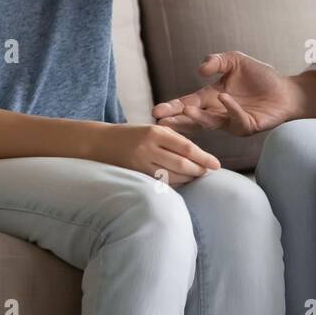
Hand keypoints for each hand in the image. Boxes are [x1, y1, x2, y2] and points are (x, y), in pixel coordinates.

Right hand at [92, 123, 220, 186]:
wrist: (99, 143)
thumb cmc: (130, 135)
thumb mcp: (151, 130)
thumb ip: (171, 140)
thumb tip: (196, 155)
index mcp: (155, 132)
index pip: (186, 147)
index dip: (203, 157)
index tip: (216, 164)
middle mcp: (148, 148)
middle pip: (181, 164)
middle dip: (198, 170)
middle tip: (209, 173)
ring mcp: (140, 163)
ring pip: (172, 176)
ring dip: (188, 178)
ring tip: (197, 177)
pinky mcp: (135, 175)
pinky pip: (160, 182)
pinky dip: (173, 184)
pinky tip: (181, 183)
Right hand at [152, 51, 297, 136]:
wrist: (286, 90)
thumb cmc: (260, 77)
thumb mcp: (235, 60)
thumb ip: (216, 60)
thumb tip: (200, 70)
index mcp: (211, 97)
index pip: (188, 103)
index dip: (173, 107)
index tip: (157, 111)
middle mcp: (218, 112)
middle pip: (193, 118)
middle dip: (176, 119)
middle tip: (160, 121)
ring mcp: (231, 122)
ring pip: (210, 122)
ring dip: (198, 117)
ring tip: (185, 110)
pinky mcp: (247, 126)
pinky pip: (236, 118)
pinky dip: (229, 108)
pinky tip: (224, 97)